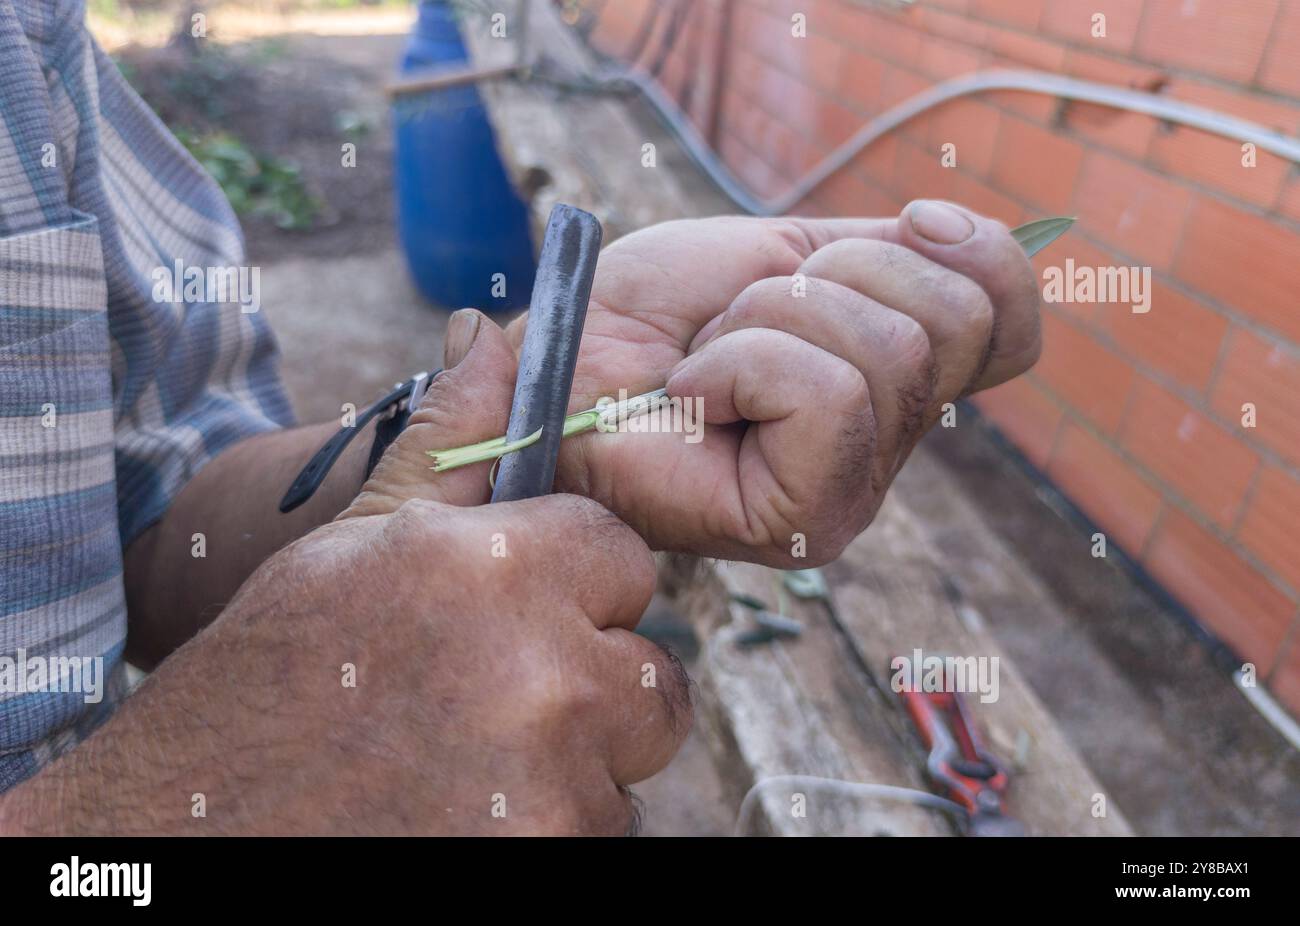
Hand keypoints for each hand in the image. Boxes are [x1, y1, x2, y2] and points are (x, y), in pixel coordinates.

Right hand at [12, 362, 688, 835]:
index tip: (526, 613)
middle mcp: (542, 671)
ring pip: (628, 758)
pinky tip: (468, 809)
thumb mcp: (352, 543)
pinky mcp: (549, 852)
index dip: (578, 587)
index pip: (625, 558)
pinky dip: (552, 822)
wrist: (194, 827)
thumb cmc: (270, 679)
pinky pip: (604, 826)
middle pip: (650, 672)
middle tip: (496, 697)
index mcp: (497, 569)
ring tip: (467, 758)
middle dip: (592, 681)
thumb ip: (448, 445)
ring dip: (575, 760)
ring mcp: (552, 780)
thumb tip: (487, 337)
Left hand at [511, 199, 1041, 564]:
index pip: (1013, 326)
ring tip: (708, 358)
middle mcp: (888, 453)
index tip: (909, 225)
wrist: (563, 359)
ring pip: (887, 351)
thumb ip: (887, 256)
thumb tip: (956, 228)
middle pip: (950, 323)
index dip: (977, 256)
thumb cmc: (655, 317)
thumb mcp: (786, 256)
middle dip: (825, 280)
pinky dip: (742, 361)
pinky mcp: (802, 519)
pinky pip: (825, 391)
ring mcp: (851, 495)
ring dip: (768, 319)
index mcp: (897, 390)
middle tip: (741, 319)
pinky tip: (696, 393)